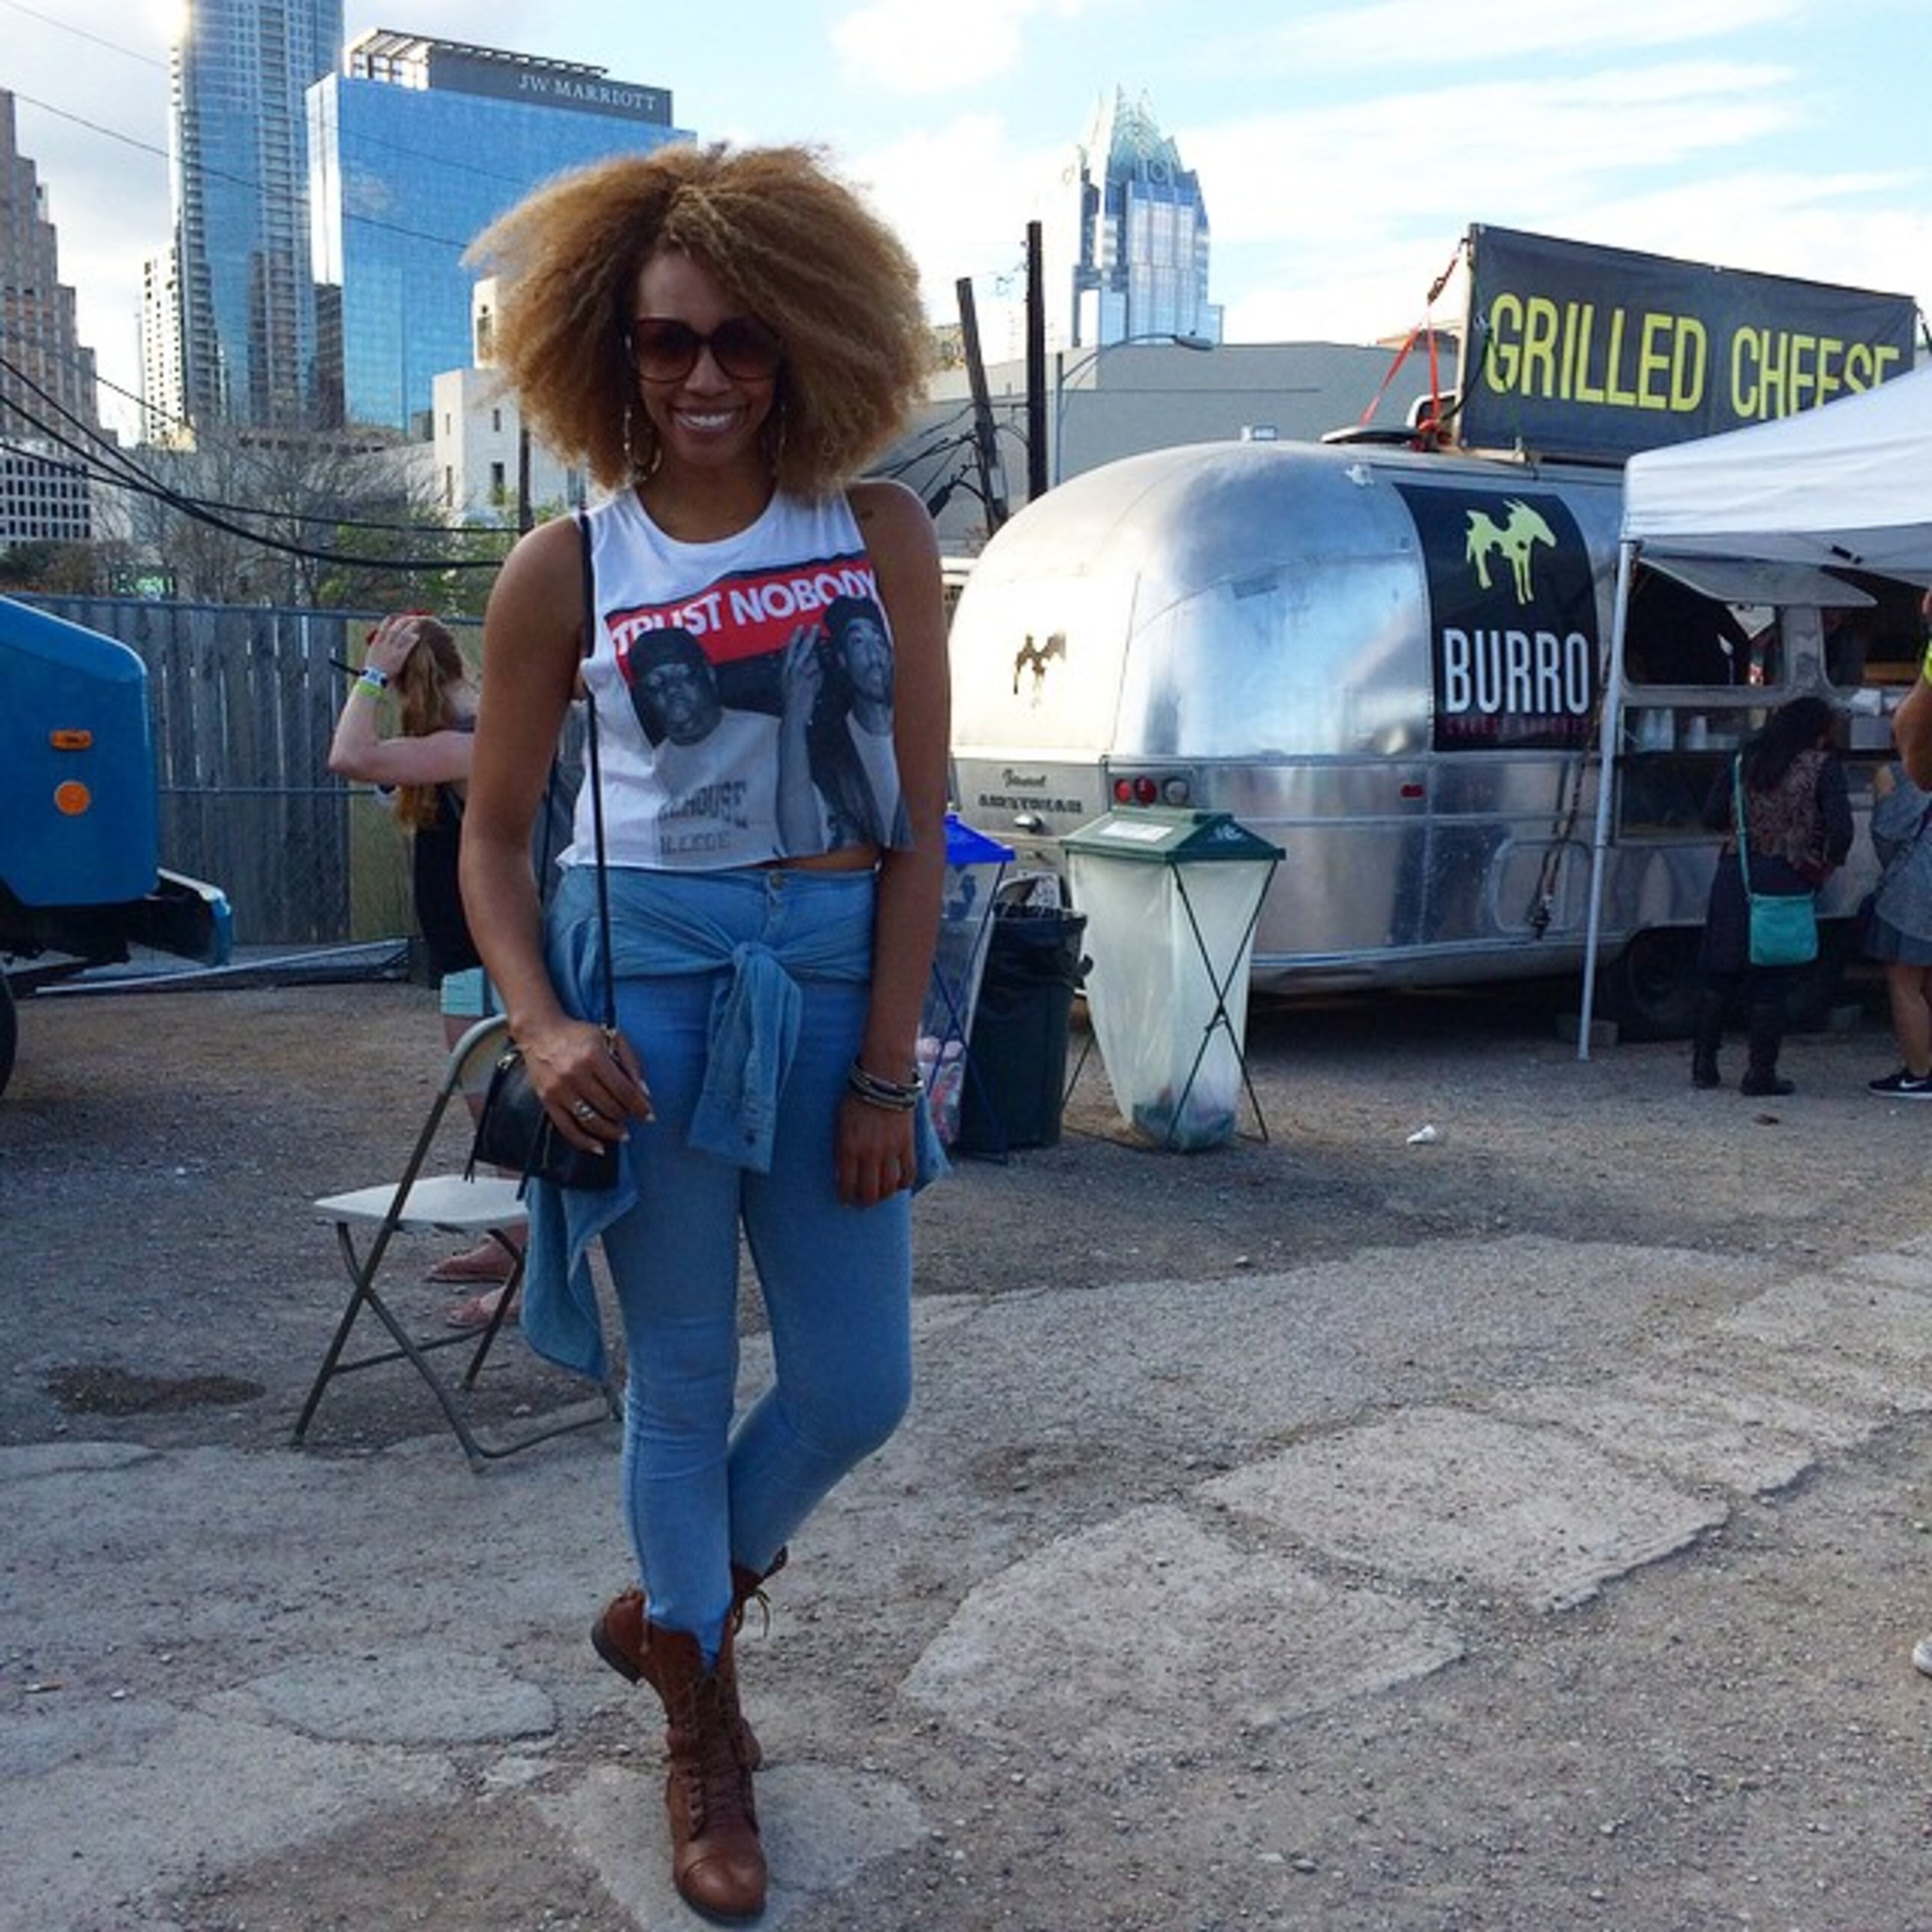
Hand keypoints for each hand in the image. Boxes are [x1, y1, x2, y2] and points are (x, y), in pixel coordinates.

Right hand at [363, 612, 422, 681]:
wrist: (373, 677)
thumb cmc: (372, 669)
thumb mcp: (371, 655)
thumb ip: (377, 647)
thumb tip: (380, 642)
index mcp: (377, 643)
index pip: (382, 629)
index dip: (387, 622)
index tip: (391, 617)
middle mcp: (384, 644)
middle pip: (394, 629)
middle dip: (401, 622)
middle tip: (407, 618)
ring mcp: (392, 650)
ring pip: (402, 635)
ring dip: (409, 628)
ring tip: (416, 623)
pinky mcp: (399, 656)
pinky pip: (407, 646)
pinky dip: (412, 640)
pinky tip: (417, 637)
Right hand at [521, 1019, 653, 1151]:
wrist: (540, 1032)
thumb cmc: (580, 1035)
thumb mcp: (611, 1038)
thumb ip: (631, 1063)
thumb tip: (644, 1093)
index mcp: (594, 1056)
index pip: (624, 1090)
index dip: (640, 1106)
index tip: (649, 1116)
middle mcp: (575, 1074)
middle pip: (609, 1107)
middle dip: (626, 1116)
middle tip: (633, 1119)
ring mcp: (559, 1090)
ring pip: (591, 1121)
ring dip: (611, 1131)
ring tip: (622, 1133)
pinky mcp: (547, 1101)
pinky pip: (567, 1128)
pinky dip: (584, 1142)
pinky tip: (598, 1147)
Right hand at [778, 623, 824, 720]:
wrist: (793, 716)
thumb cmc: (794, 703)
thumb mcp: (793, 685)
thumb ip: (803, 673)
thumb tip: (814, 666)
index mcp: (785, 670)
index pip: (789, 650)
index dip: (795, 638)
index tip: (800, 628)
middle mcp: (791, 671)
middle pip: (801, 649)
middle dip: (808, 637)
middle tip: (814, 627)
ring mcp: (800, 676)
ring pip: (812, 661)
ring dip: (816, 664)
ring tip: (812, 675)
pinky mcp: (808, 683)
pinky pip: (818, 674)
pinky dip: (819, 677)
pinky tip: (815, 685)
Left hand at [835, 1089, 915, 1207]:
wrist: (882, 1079)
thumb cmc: (855, 1098)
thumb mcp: (839, 1122)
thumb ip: (841, 1147)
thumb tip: (842, 1169)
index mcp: (848, 1148)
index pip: (846, 1185)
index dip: (845, 1197)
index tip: (845, 1200)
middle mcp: (869, 1153)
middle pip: (869, 1192)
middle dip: (865, 1202)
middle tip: (863, 1203)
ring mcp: (890, 1150)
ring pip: (889, 1187)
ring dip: (884, 1196)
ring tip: (880, 1196)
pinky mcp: (907, 1144)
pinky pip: (908, 1173)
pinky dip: (904, 1183)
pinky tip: (899, 1185)